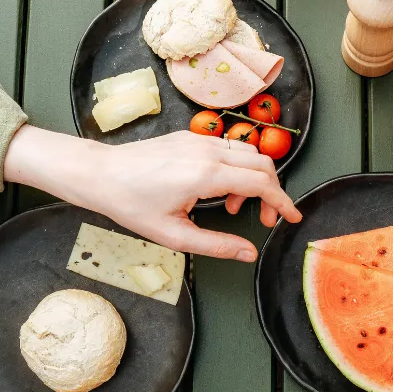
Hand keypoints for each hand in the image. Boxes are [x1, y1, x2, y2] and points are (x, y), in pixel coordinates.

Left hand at [4, 126, 301, 261]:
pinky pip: (228, 147)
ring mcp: (199, 140)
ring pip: (248, 152)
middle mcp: (207, 151)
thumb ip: (217, 245)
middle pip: (262, 164)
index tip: (292, 217)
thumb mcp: (174, 235)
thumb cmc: (131, 204)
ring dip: (253, 180)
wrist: (100, 174)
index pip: (262, 183)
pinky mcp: (190, 136)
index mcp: (206, 175)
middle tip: (263, 219)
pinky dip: (236, 168)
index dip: (282, 202)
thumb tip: (249, 254)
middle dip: (272, 193)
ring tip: (234, 208)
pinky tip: (218, 191)